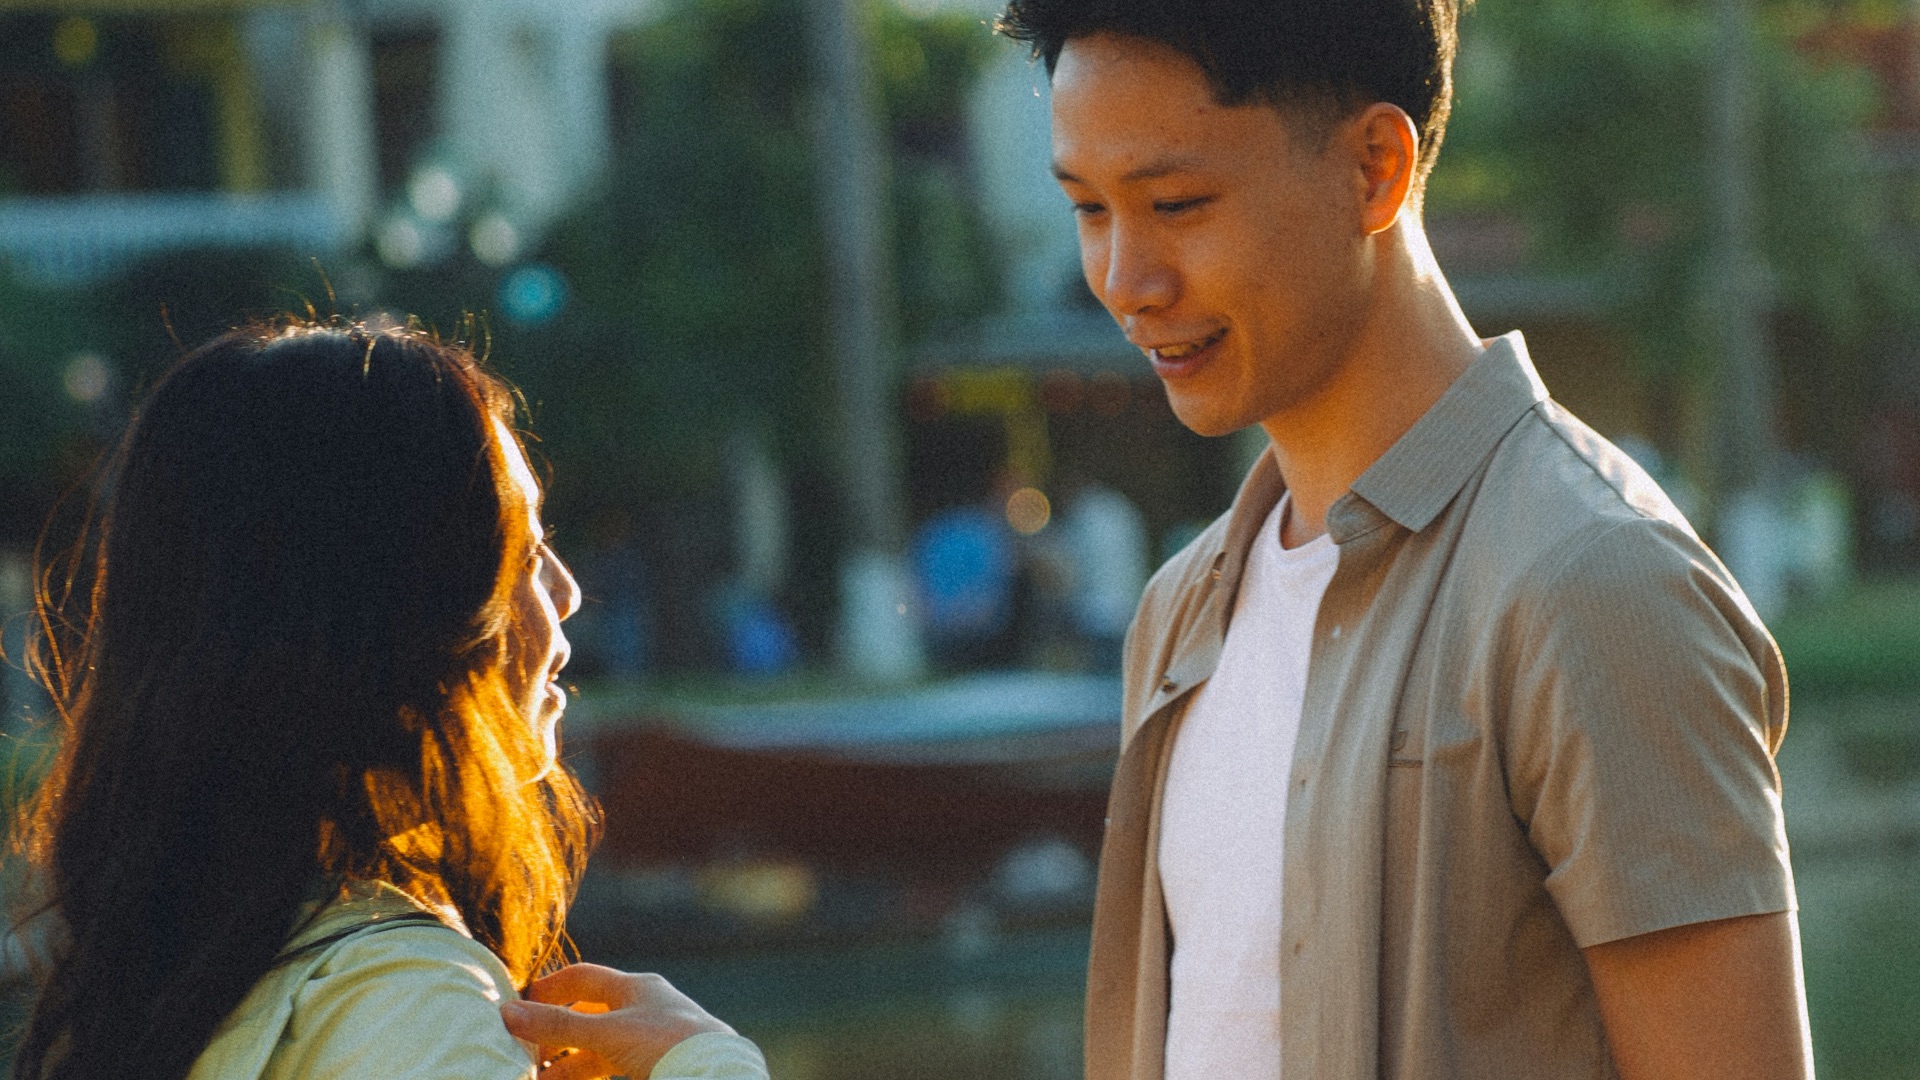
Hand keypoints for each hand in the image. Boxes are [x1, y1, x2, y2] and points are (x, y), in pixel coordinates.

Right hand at [499, 963, 735, 1079]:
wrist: (714, 1075)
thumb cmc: (665, 1043)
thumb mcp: (606, 1032)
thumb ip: (558, 1026)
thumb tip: (507, 1013)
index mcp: (635, 987)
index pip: (583, 977)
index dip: (549, 989)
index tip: (519, 1007)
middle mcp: (643, 1008)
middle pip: (588, 1017)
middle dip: (555, 1037)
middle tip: (524, 1055)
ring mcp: (651, 1038)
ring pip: (598, 1048)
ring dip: (567, 1064)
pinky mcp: (657, 1064)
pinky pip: (612, 1067)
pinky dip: (586, 1074)